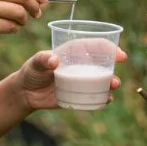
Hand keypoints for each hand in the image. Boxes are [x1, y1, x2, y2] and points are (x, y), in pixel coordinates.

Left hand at [13, 41, 127, 111]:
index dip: (110, 48)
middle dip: (113, 68)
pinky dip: (103, 98)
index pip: (95, 45)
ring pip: (102, 80)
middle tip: (115, 78)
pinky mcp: (79, 94)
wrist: (26, 92)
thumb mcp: (35, 62)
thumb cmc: (32, 71)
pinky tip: (105, 100)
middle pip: (103, 63)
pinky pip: (95, 96)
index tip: (120, 56)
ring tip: (112, 87)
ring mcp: (82, 80)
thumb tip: (54, 60)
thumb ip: (43, 59)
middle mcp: (82, 65)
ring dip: (111, 83)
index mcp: (74, 51)